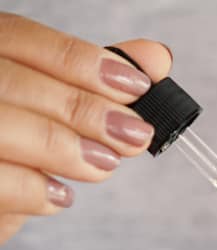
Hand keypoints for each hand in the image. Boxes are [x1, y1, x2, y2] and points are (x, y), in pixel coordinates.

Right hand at [0, 13, 171, 243]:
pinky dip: (35, 191)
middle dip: (86, 110)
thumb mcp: (51, 111)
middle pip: (15, 82)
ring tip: (105, 164)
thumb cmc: (12, 150)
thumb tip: (156, 58)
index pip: (22, 38)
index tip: (137, 87)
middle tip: (135, 135)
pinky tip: (60, 197)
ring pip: (4, 128)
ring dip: (66, 149)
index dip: (82, 61)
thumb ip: (94, 82)